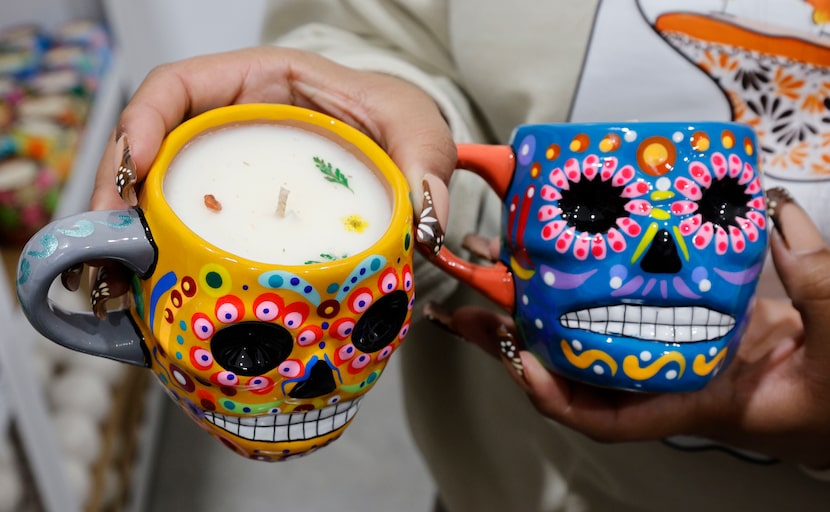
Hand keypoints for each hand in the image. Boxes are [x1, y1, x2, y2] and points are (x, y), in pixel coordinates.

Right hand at [77, 46, 455, 313]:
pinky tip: (149, 293)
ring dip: (126, 234)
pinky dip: (158, 257)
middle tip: (108, 248)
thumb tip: (423, 220)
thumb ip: (423, 163)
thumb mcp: (416, 129)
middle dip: (117, 192)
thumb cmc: (397, 121)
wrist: (399, 149)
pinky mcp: (231, 208)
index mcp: (261, 83)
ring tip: (111, 283)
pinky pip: (182, 224)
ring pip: (155, 191)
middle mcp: (229, 124)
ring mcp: (225, 169)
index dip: (144, 119)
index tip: (136, 164)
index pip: (180, 86)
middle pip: (149, 146)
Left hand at [431, 187, 829, 467]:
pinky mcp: (677, 325)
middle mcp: (665, 380)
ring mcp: (665, 352)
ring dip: (532, 310)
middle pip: (571, 369)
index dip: (555, 395)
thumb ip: (815, 283)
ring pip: (582, 336)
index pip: (606, 417)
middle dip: (514, 343)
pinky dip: (580, 289)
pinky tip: (558, 259)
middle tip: (466, 310)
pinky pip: (612, 311)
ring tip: (488, 273)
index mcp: (694, 400)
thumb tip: (778, 220)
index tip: (519, 361)